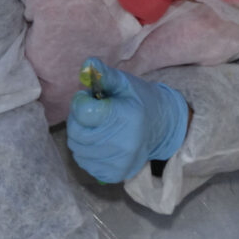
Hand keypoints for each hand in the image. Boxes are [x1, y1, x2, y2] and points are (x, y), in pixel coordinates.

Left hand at [65, 60, 188, 185]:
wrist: (162, 128)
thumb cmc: (139, 101)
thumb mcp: (125, 84)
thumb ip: (104, 75)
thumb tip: (87, 63)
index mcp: (126, 116)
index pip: (83, 112)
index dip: (80, 102)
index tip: (89, 98)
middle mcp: (123, 143)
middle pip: (76, 132)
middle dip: (78, 119)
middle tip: (91, 112)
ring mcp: (118, 162)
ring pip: (77, 148)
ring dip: (81, 135)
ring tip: (97, 127)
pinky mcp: (114, 174)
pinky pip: (84, 162)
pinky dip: (86, 151)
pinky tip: (100, 142)